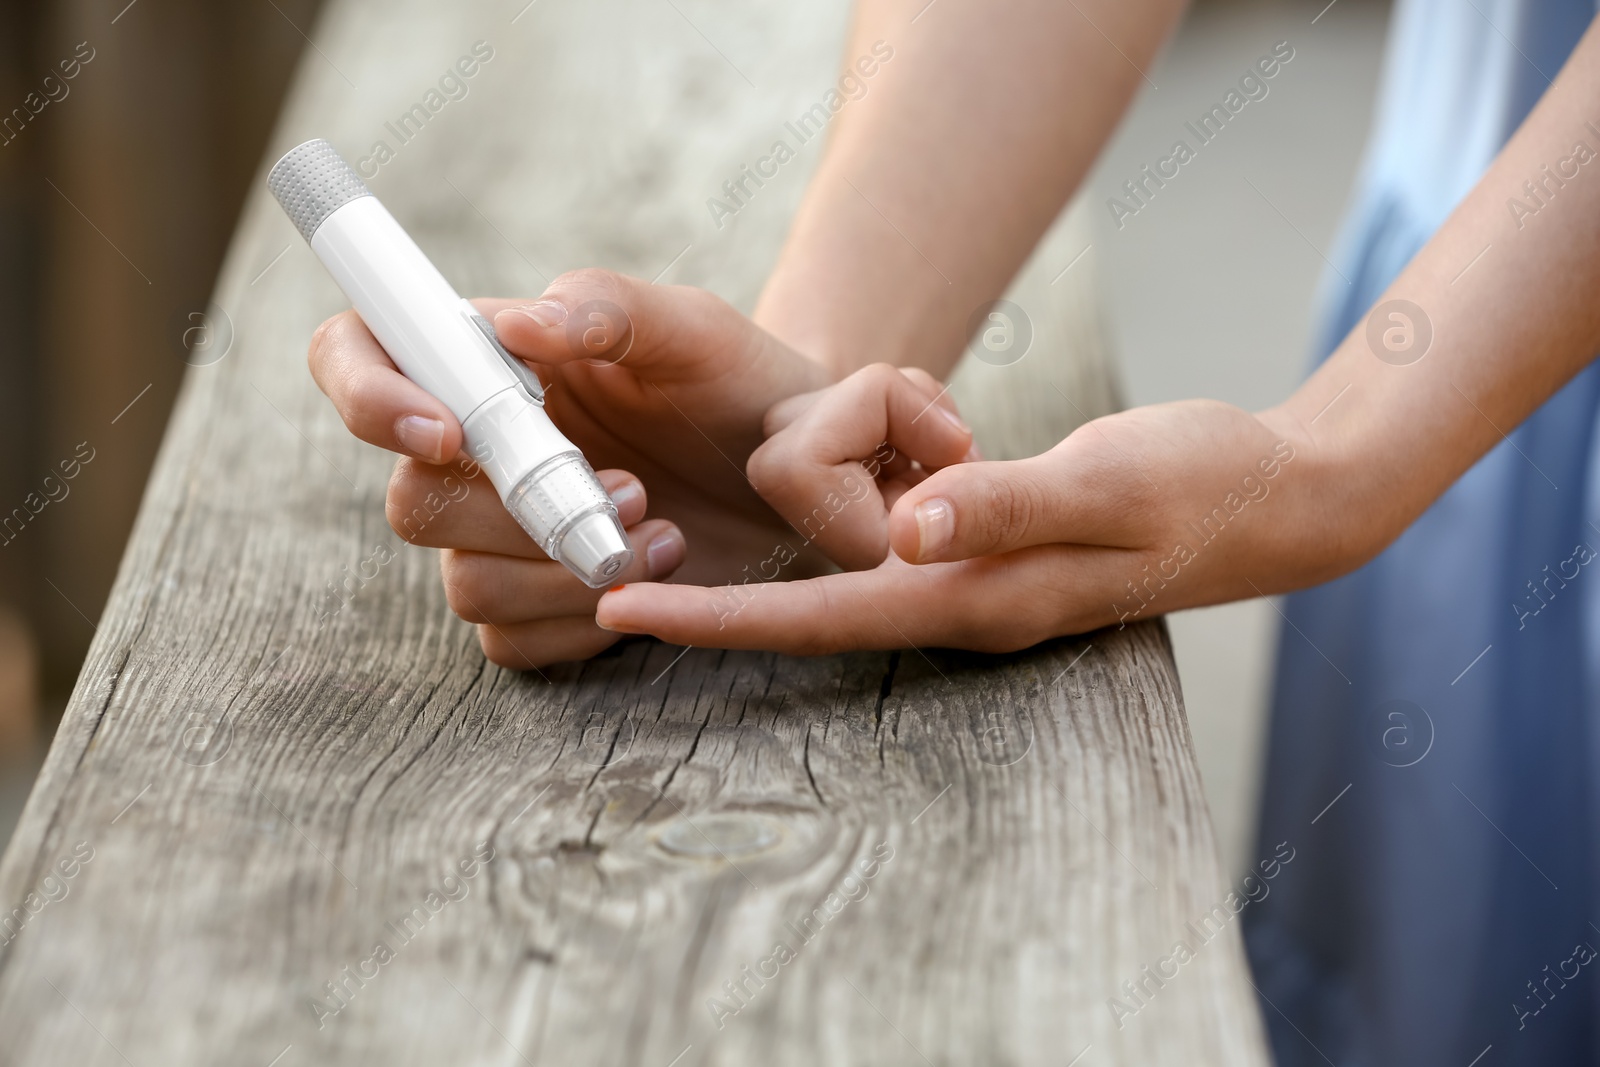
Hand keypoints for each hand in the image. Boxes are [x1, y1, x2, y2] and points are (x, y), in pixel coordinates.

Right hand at [308, 270, 830, 667]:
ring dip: (566, 571)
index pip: (357, 354)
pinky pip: (511, 641)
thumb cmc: (744, 387)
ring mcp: (502, 537)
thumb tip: (512, 326)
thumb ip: (605, 309)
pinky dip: (582, 625)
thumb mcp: (693, 329)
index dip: (369, 395)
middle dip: (519, 512)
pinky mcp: (539, 607)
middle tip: (631, 490)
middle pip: (412, 500)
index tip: (449, 433)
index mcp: (490, 364)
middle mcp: (477, 450)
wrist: (811, 482)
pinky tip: (657, 584)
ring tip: (667, 536)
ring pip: (465, 583)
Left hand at [596, 399, 1348, 653]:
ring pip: (846, 599)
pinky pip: (889, 569)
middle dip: (714, 619)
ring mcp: (982, 587)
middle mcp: (968, 605)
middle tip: (609, 600)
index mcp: (980, 594)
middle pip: (816, 622)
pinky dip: (824, 558)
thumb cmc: (1203, 481)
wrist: (1279, 495)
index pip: (826, 616)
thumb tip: (909, 530)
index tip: (627, 615)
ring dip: (757, 593)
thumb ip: (1006, 504)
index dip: (724, 620)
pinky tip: (789, 533)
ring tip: (668, 568)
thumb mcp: (1108, 480)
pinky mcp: (995, 557)